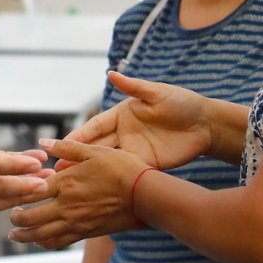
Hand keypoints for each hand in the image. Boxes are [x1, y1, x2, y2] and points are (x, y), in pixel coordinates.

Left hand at [8, 139, 149, 248]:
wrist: (145, 195)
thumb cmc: (122, 169)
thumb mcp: (94, 151)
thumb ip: (66, 146)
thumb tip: (43, 142)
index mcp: (65, 183)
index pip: (30, 190)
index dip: (16, 192)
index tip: (10, 192)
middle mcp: (65, 206)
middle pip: (30, 217)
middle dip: (16, 218)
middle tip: (10, 216)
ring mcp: (75, 222)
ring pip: (41, 234)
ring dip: (25, 236)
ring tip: (15, 235)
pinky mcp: (85, 233)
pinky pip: (59, 242)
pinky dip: (45, 243)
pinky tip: (40, 240)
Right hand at [54, 72, 213, 171]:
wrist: (207, 125)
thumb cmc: (183, 103)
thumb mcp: (158, 93)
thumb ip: (134, 86)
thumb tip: (112, 73)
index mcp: (121, 115)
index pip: (94, 127)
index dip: (77, 136)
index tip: (58, 145)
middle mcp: (124, 134)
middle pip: (96, 147)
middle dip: (76, 157)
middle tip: (55, 169)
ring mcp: (134, 151)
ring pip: (106, 163)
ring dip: (89, 171)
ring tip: (69, 182)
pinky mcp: (146, 164)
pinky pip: (125, 172)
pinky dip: (111, 180)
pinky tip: (97, 189)